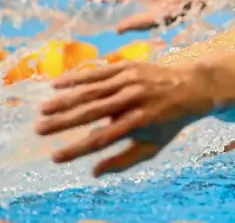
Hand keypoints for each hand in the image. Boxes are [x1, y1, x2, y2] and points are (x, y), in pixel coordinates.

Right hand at [34, 61, 213, 176]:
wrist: (192, 87)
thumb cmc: (169, 122)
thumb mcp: (153, 146)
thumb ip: (124, 160)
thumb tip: (94, 172)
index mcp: (141, 122)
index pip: (102, 138)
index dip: (77, 149)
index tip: (55, 157)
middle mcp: (135, 100)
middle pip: (92, 112)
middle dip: (63, 122)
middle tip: (39, 130)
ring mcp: (131, 80)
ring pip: (92, 91)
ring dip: (65, 100)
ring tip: (43, 110)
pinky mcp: (128, 66)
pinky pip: (98, 72)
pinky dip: (77, 78)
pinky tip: (56, 85)